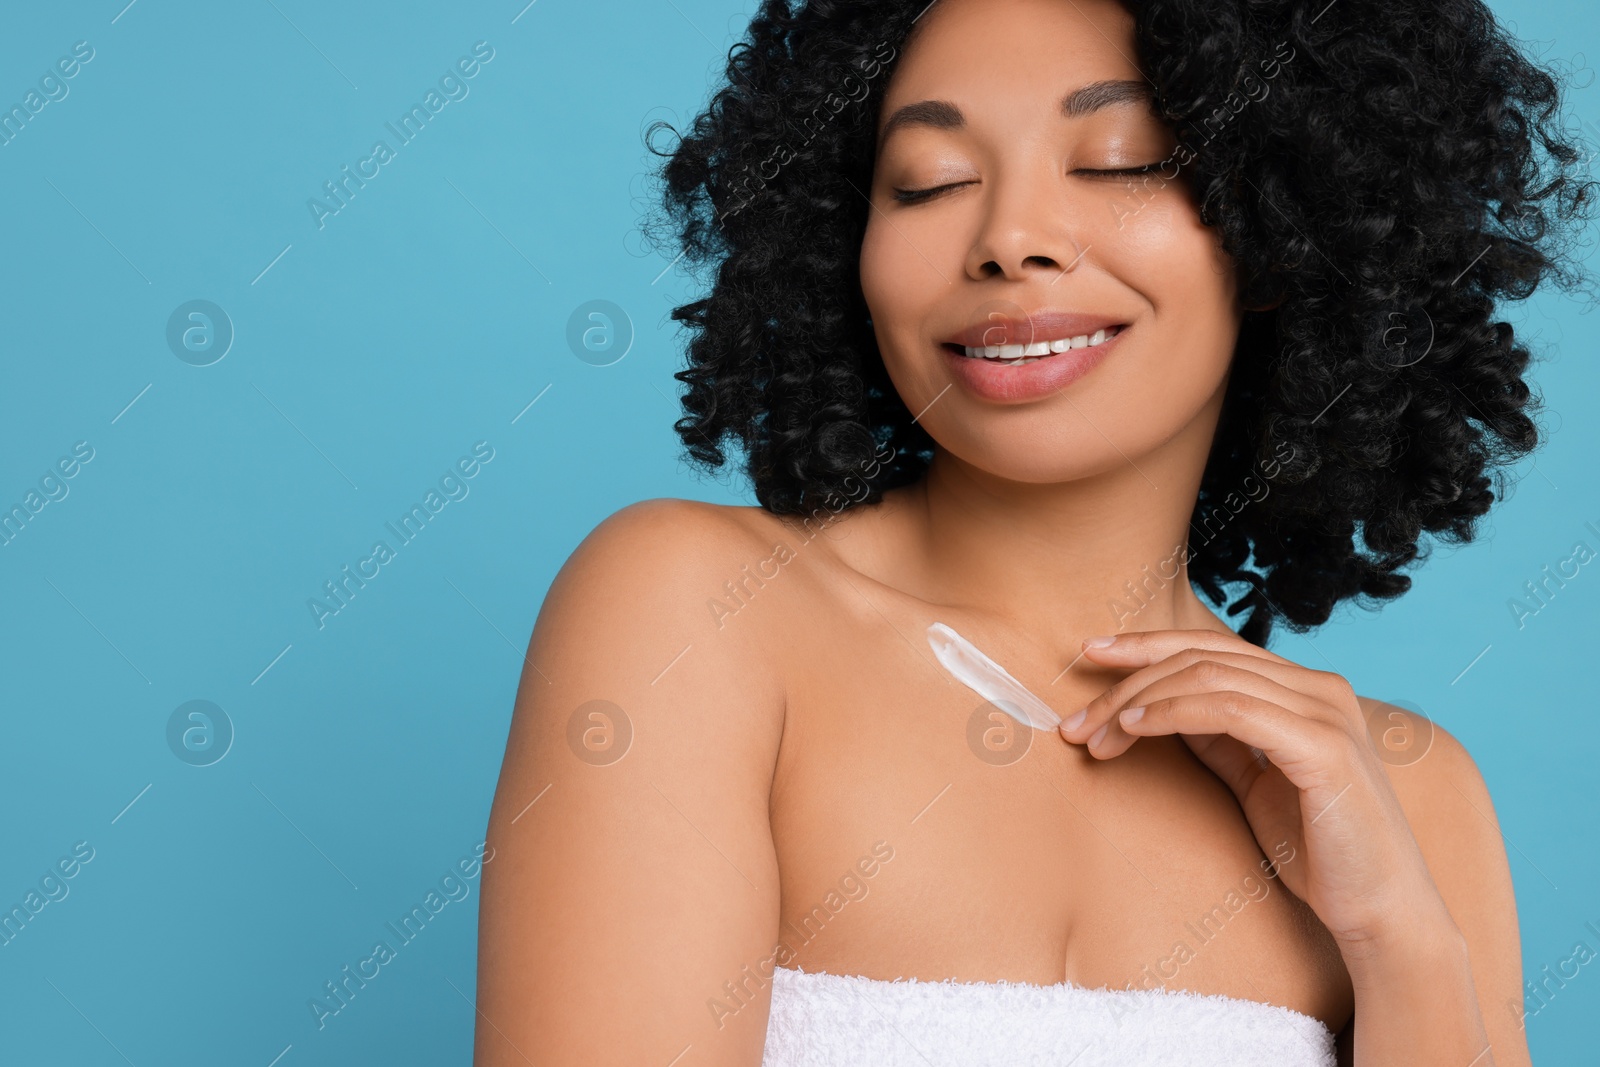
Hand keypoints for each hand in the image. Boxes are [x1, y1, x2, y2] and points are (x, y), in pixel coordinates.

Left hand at [1056, 628, 1455, 953]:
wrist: (1380, 911)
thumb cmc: (1320, 852)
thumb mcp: (1255, 782)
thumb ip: (1220, 738)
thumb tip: (1161, 706)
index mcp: (1306, 690)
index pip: (1212, 647)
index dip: (1146, 645)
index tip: (1091, 655)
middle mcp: (1320, 687)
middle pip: (1202, 656)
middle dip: (1128, 681)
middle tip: (1075, 721)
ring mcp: (1326, 711)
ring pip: (1209, 676)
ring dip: (1138, 702)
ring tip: (1095, 736)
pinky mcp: (1324, 746)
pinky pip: (1231, 709)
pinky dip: (1174, 711)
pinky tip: (1135, 728)